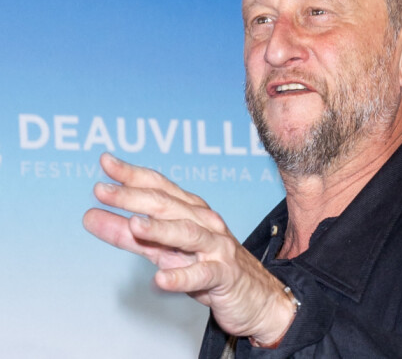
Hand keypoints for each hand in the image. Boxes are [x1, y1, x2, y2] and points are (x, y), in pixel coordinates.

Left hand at [83, 153, 294, 342]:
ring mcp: (216, 246)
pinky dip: (181, 276)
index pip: (159, 186)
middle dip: (134, 197)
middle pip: (168, 205)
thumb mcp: (164, 249)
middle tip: (102, 190)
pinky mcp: (224, 274)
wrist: (253, 295)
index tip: (105, 162)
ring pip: (187, 233)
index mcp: (190, 210)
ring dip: (160, 229)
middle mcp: (204, 221)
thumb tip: (91, 216)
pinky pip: (202, 275)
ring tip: (135, 225)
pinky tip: (160, 279)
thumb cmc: (206, 265)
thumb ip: (129, 234)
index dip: (132, 174)